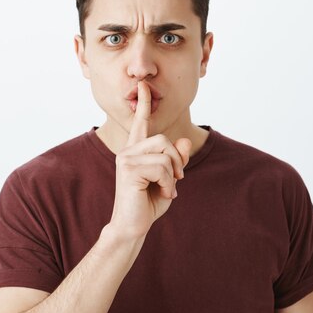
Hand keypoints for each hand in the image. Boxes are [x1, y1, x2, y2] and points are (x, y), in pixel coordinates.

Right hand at [109, 80, 191, 239]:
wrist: (132, 227)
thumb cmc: (147, 204)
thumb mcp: (168, 180)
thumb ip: (176, 161)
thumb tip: (185, 142)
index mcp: (136, 151)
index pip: (140, 123)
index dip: (144, 104)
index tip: (143, 85)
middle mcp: (128, 151)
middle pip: (164, 140)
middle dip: (177, 162)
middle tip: (175, 182)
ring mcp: (126, 158)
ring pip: (165, 153)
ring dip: (172, 175)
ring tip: (166, 190)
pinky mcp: (129, 169)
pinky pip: (161, 167)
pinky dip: (168, 183)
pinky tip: (162, 194)